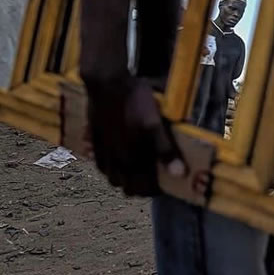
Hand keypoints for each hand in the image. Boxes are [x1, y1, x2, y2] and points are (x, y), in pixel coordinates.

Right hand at [85, 77, 185, 196]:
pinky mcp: (95, 142)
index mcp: (134, 158)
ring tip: (136, 171)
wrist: (108, 84)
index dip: (156, 190)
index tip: (166, 184)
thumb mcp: (155, 124)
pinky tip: (117, 160)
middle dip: (142, 187)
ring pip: (113, 179)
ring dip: (125, 180)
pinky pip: (100, 166)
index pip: (145, 188)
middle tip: (153, 178)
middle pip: (128, 188)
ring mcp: (104, 153)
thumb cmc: (135, 102)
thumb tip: (179, 174)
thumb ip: (165, 150)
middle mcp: (117, 161)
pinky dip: (110, 169)